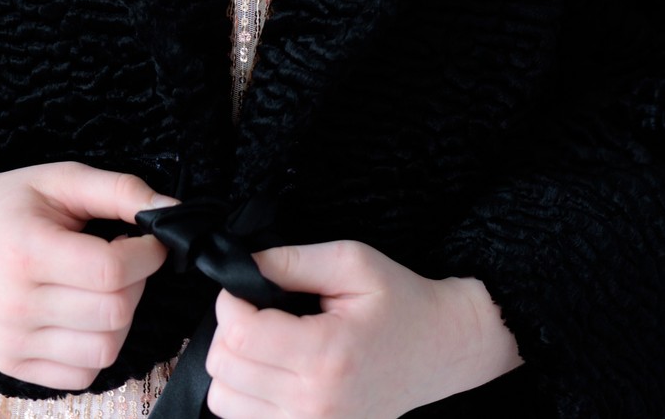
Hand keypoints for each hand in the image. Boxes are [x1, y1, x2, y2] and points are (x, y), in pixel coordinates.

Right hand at [0, 142, 177, 390]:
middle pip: (115, 313)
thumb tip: (172, 211)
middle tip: (124, 257)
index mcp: (25, 251)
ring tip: (102, 284)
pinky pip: (82, 374)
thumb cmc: (13, 203)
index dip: (148, 253)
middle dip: (137, 282)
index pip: (111, 271)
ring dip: (120, 316)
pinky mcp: (11, 364)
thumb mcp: (65, 178)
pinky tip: (83, 311)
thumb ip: (121, 190)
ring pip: (104, 349)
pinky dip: (97, 345)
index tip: (149, 239)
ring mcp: (10, 341)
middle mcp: (13, 304)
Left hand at [204, 239, 522, 418]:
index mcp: (326, 355)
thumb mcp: (352, 262)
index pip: (240, 335)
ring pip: (224, 401)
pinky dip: (245, 394)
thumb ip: (293, 261)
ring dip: (234, 365)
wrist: (439, 351)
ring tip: (266, 341)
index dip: (230, 301)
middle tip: (258, 308)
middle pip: (225, 369)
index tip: (245, 285)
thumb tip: (241, 264)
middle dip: (228, 329)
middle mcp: (315, 404)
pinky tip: (272, 370)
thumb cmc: (400, 302)